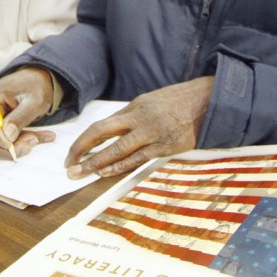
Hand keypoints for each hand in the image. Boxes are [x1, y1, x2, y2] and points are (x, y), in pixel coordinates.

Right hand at [0, 67, 56, 158]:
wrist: (39, 79)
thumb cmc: (35, 84)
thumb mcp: (34, 99)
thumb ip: (20, 117)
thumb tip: (8, 136)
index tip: (8, 143)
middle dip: (6, 147)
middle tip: (29, 144)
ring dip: (17, 145)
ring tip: (38, 138)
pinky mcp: (1, 128)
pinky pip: (8, 141)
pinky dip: (22, 142)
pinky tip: (38, 138)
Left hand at [64, 76, 214, 178]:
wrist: (205, 101)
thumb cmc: (174, 102)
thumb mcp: (147, 102)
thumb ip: (128, 118)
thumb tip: (108, 133)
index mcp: (133, 108)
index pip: (100, 126)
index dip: (82, 142)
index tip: (71, 154)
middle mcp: (140, 121)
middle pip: (103, 137)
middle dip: (83, 153)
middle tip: (70, 169)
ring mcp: (153, 135)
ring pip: (120, 152)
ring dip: (99, 164)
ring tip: (83, 174)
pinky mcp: (166, 148)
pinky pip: (139, 160)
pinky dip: (121, 167)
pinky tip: (107, 172)